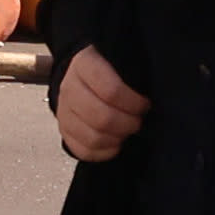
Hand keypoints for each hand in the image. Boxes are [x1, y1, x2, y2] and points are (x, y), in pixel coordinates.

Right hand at [49, 46, 150, 162]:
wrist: (84, 76)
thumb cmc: (112, 70)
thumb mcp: (122, 62)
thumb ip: (135, 74)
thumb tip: (150, 99)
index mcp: (85, 64)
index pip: (111, 90)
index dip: (134, 103)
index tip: (145, 104)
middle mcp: (69, 87)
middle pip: (102, 118)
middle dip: (128, 124)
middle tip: (138, 121)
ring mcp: (63, 111)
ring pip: (93, 138)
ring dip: (118, 139)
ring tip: (127, 131)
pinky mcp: (64, 130)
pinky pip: (84, 151)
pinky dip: (105, 152)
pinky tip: (116, 143)